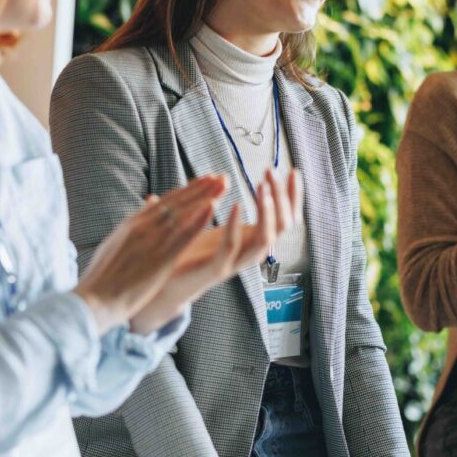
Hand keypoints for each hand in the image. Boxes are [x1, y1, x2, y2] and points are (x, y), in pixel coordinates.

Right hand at [74, 175, 226, 334]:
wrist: (94, 299)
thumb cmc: (103, 276)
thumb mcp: (115, 242)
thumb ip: (134, 224)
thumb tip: (148, 204)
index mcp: (132, 222)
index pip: (166, 201)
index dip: (187, 190)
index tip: (204, 181)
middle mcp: (143, 226)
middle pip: (179, 201)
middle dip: (201, 187)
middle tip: (220, 176)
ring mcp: (153, 241)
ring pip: (184, 212)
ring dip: (206, 197)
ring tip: (223, 185)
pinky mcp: (161, 258)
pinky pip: (184, 235)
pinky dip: (199, 219)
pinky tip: (213, 207)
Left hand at [128, 168, 303, 333]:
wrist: (163, 285)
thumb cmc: (186, 253)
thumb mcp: (205, 224)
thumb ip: (211, 202)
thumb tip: (218, 176)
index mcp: (251, 239)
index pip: (286, 217)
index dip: (293, 196)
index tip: (293, 171)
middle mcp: (250, 251)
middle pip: (284, 226)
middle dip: (284, 197)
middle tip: (273, 172)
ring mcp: (236, 261)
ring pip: (266, 239)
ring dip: (267, 211)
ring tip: (263, 187)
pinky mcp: (216, 268)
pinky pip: (232, 247)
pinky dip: (235, 225)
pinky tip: (234, 205)